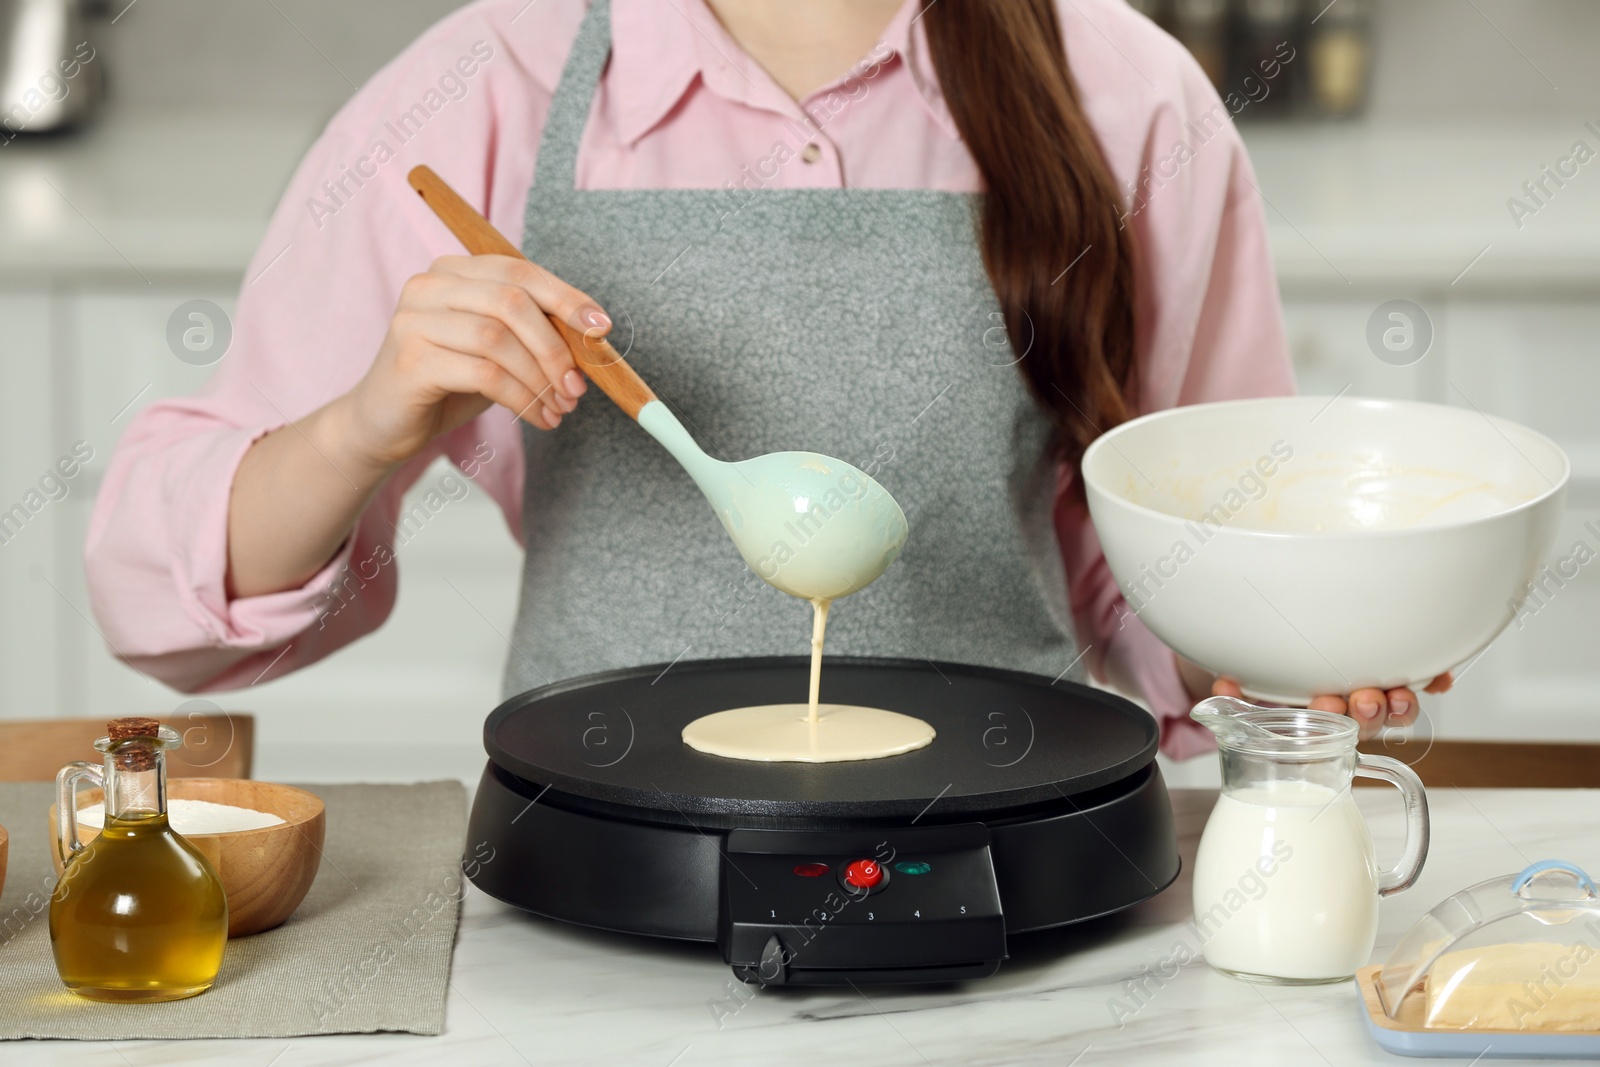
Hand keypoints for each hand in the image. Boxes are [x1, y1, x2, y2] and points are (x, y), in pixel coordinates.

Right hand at [340, 254, 610, 466]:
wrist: (382, 424)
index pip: (520, 271)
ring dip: (540, 380)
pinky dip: (521, 399)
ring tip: (558, 408)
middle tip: (577, 387)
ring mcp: (414, 320)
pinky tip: (537, 418)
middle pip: (512, 301)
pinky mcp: (411, 359)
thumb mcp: (497, 352)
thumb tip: (591, 340)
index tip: (601, 329)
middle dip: (555, 348)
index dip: (566, 298)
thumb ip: (533, 335)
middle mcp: (429, 285)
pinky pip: (484, 374)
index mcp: (454, 272)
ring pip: (499, 339)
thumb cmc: (447, 384)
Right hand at [1210, 673, 1453, 740]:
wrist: (1291, 660)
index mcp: (1322, 724)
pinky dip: (1434, 679)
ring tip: (1394, 691)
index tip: (1327, 708)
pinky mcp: (1400, 674)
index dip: (1338, 725)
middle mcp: (1353, 713)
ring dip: (1399, 702)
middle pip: (1371, 722)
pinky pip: (1425, 681)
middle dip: (1369, 714)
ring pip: (1397, 708)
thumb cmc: (1276, 685)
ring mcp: (1377, 695)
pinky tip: (1438, 677)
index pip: (1335, 734)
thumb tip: (1224, 685)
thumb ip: (1237, 695)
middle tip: (1360, 700)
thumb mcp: (1253, 693)